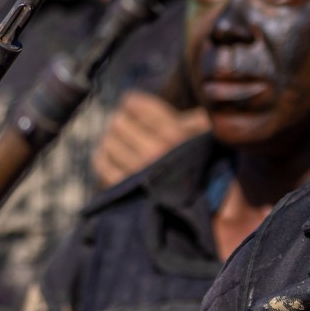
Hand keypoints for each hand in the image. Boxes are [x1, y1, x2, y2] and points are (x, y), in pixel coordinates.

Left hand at [92, 92, 210, 189]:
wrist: (205, 210)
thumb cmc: (207, 169)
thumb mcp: (208, 138)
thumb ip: (195, 118)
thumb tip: (185, 100)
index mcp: (175, 134)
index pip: (135, 105)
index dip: (132, 102)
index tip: (133, 104)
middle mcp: (154, 152)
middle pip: (118, 121)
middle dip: (122, 121)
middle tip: (128, 126)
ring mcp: (138, 171)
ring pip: (108, 141)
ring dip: (113, 139)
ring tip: (122, 142)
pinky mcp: (125, 189)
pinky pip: (101, 163)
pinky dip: (104, 156)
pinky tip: (113, 156)